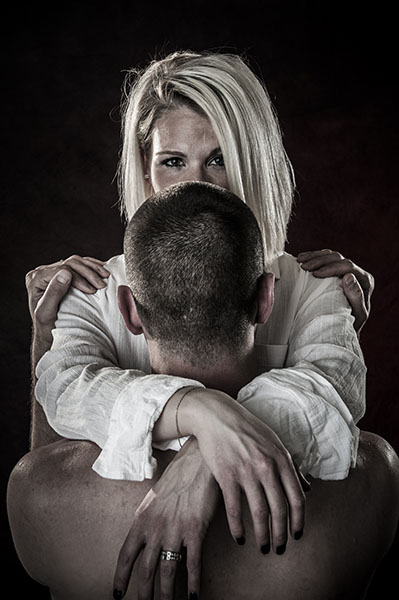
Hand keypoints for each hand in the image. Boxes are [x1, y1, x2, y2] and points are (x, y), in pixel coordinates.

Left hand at [26, 255, 109, 330]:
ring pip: (76, 261)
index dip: (78, 277)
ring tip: (105, 277)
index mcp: (36, 278)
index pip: (60, 270)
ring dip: (93, 268)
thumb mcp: (47, 312)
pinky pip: (79, 264)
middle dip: (88, 273)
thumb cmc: (47, 326)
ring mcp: (53, 270)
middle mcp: (43, 271)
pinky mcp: (63, 273)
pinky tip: (102, 271)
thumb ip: (54, 292)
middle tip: (101, 285)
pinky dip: (92, 267)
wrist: (50, 332)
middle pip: (69, 263)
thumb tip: (66, 273)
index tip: (92, 290)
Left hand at [113, 438, 219, 599]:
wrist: (198, 459)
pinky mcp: (195, 529)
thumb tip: (146, 535)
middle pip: (146, 570)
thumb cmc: (179, 475)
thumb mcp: (156, 496)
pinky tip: (194, 596)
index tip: (118, 595)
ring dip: (167, 595)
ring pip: (167, 572)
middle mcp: (155, 527)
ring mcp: (175, 529)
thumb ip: (149, 518)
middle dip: (144, 595)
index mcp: (142, 518)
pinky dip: (193, 583)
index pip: (126, 555)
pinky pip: (193, 563)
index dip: (121, 578)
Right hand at [182, 389, 308, 555]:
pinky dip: (238, 527)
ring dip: (262, 536)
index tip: (296, 535)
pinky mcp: (226, 475)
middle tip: (279, 548)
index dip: (299, 521)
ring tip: (263, 548)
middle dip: (281, 534)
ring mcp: (246, 471)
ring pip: (259, 513)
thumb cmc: (247, 428)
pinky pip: (234, 509)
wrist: (216, 415)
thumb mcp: (274, 442)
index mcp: (281, 459)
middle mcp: (266, 467)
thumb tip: (307, 488)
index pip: (297, 498)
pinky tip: (240, 537)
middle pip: (280, 510)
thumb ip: (290, 466)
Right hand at [297, 249, 373, 332]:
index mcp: (364, 280)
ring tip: (300, 260)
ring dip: (313, 256)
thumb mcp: (356, 315)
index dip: (331, 267)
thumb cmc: (348, 324)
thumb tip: (349, 277)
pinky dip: (312, 257)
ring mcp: (345, 270)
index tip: (315, 274)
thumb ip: (356, 298)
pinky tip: (301, 259)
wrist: (339, 328)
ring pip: (330, 255)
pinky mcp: (334, 270)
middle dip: (319, 260)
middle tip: (304, 267)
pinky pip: (323, 258)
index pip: (348, 266)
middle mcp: (356, 272)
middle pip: (338, 258)